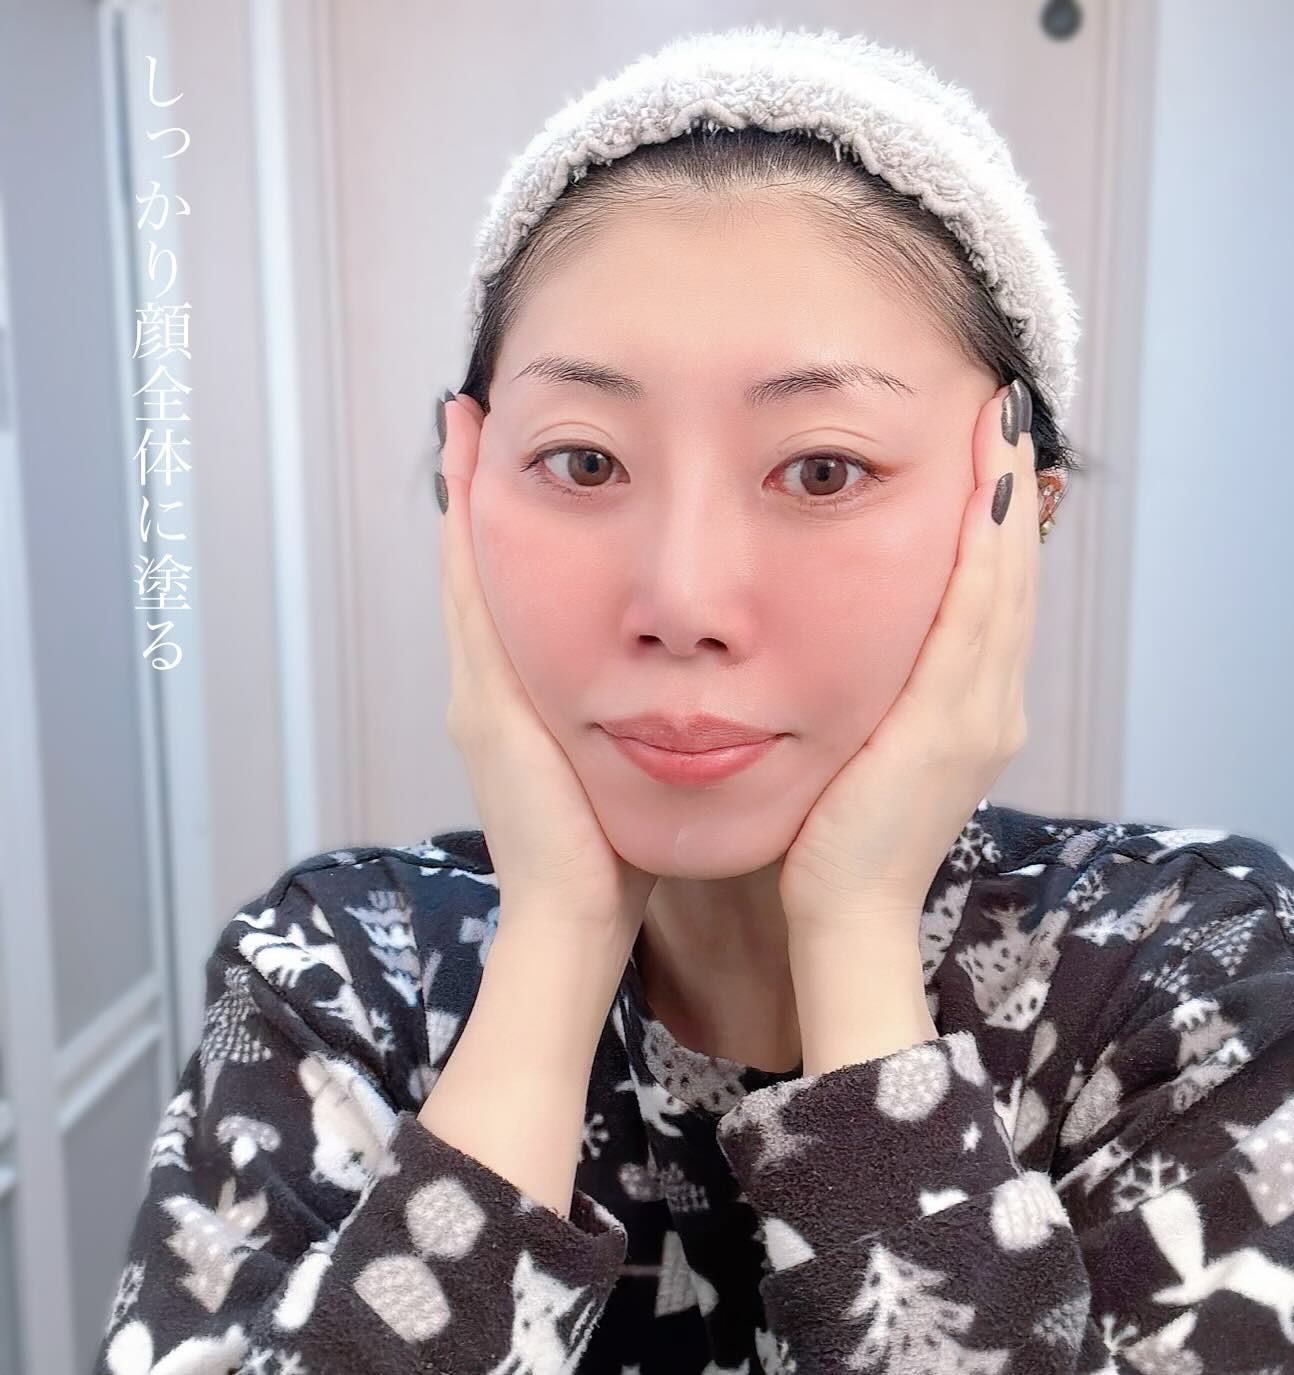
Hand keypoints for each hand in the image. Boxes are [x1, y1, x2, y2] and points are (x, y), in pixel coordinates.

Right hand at [438, 394, 657, 947]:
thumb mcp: (622, 768)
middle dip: (475, 494)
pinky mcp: (487, 707)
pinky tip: (473, 486)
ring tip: (467, 425)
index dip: (501, 530)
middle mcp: (487, 690)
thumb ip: (637, 722)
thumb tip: (687, 685)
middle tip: (474, 416)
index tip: (517, 458)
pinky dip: (468, 544)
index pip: (508, 596)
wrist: (575, 919)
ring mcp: (479, 696)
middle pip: (476, 570)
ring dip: (467, 500)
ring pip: (468, 574)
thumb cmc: (612, 854)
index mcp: (521, 704)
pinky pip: (475, 606)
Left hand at [777, 379, 1040, 940]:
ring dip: (1006, 500)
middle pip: (1010, 576)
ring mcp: (980, 714)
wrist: (845, 914)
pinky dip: (983, 555)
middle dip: (1010, 488)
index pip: (990, 594)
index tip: (987, 446)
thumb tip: (847, 633)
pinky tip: (980, 494)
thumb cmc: (838, 835)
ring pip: (1003, 586)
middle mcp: (992, 704)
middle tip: (1006, 407)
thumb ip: (876, 691)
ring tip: (1003, 420)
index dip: (995, 518)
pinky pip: (975, 621)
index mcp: (972, 709)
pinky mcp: (951, 725)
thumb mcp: (866, 746)